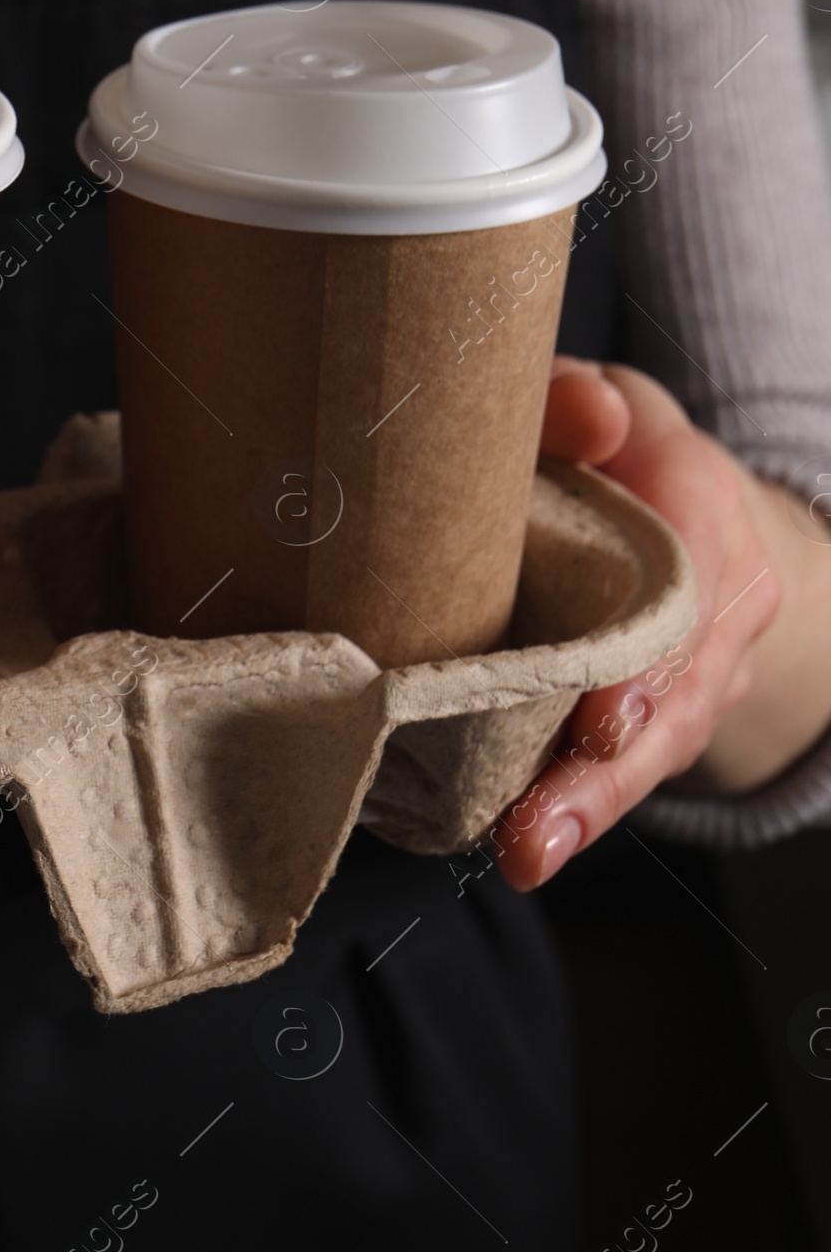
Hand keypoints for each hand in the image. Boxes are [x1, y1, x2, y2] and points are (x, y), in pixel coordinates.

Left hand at [493, 360, 779, 892]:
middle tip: (536, 826)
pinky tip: (533, 841)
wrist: (676, 489)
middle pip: (678, 685)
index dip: (647, 655)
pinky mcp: (672, 706)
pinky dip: (586, 803)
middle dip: (610, 765)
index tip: (599, 720)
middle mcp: (723, 588)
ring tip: (527, 851)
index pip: (692, 574)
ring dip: (593, 802)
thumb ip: (578, 400)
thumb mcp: (590, 400)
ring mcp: (707, 658)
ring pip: (662, 739)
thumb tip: (589, 418)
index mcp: (699, 496)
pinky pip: (638, 758)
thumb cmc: (604, 444)